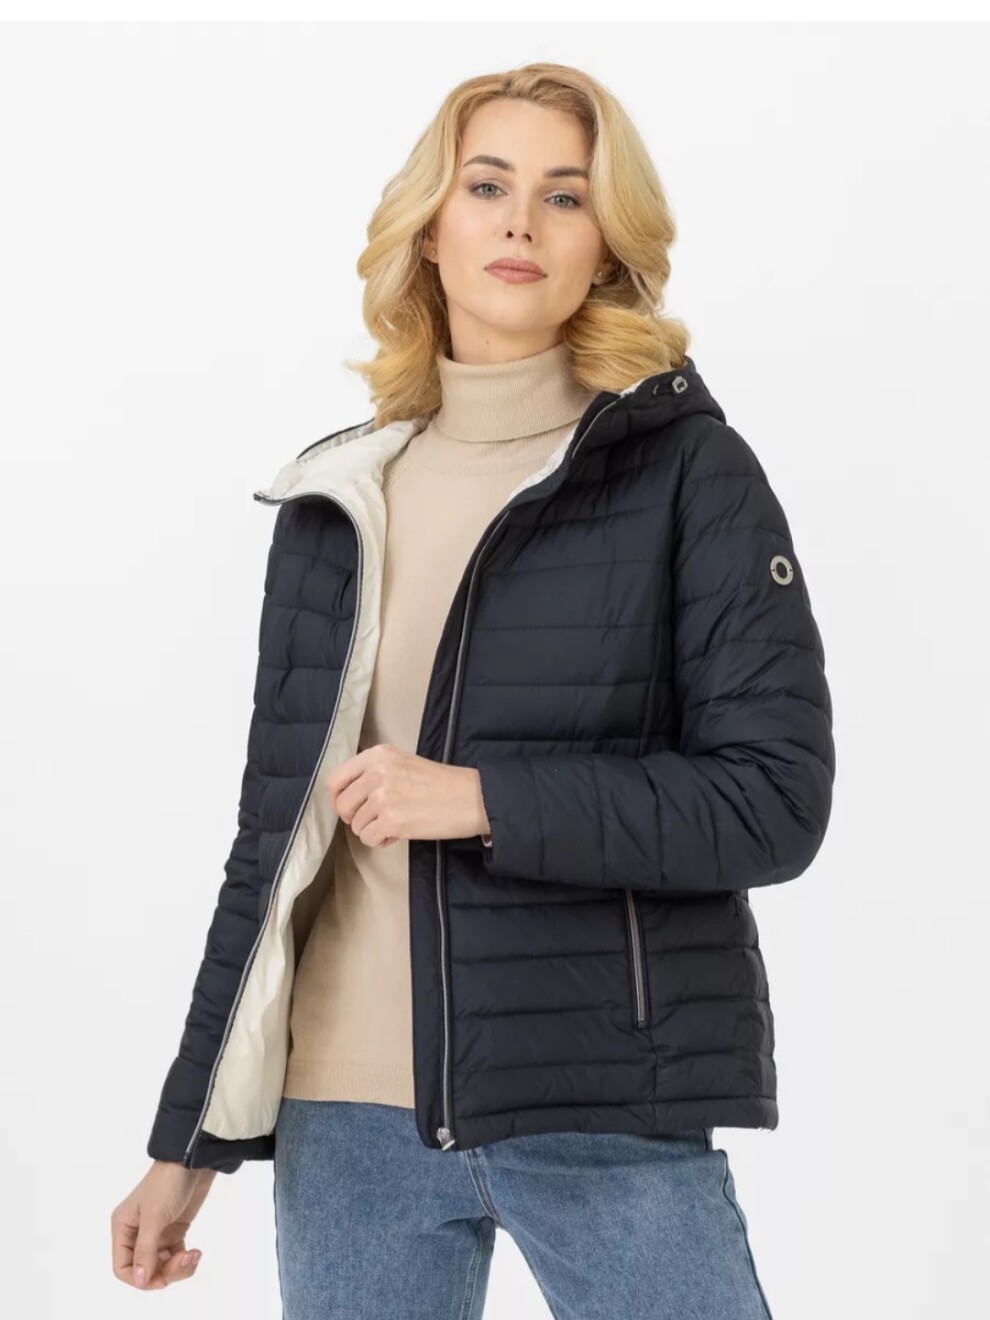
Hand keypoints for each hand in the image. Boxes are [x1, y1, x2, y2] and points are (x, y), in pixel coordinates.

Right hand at [111, 1160, 216, 1289]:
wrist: (194, 1161)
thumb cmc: (167, 1183)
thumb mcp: (154, 1217)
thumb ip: (146, 1251)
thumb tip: (139, 1281)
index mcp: (123, 1228)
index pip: (122, 1266)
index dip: (139, 1278)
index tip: (161, 1279)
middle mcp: (137, 1234)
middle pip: (144, 1270)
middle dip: (165, 1272)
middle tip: (183, 1260)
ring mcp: (156, 1234)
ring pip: (162, 1267)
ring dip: (178, 1268)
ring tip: (193, 1255)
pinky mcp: (174, 1231)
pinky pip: (175, 1258)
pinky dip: (186, 1260)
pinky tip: (196, 1252)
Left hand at [327, 744, 489, 846]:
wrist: (471, 798)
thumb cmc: (442, 783)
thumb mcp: (403, 762)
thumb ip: (375, 772)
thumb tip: (349, 795)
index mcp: (377, 755)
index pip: (335, 779)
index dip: (339, 797)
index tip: (350, 806)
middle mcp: (376, 773)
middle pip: (342, 805)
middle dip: (355, 817)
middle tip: (374, 820)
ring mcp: (382, 798)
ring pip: (356, 825)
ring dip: (372, 830)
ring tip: (395, 823)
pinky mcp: (391, 821)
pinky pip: (369, 839)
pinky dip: (381, 841)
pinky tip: (399, 833)